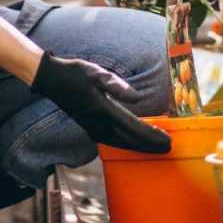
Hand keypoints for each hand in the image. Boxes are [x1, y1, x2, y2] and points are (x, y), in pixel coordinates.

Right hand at [30, 51, 171, 154]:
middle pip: (130, 140)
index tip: (168, 140)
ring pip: (122, 144)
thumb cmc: (76, 73)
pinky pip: (114, 142)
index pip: (133, 127)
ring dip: (141, 147)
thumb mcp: (96, 72)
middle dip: (150, 145)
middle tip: (170, 148)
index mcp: (103, 110)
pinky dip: (129, 145)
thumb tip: (137, 98)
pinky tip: (136, 144)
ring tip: (157, 149)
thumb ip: (116, 85)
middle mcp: (99, 124)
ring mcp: (94, 129)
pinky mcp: (91, 130)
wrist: (53, 81)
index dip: (151, 136)